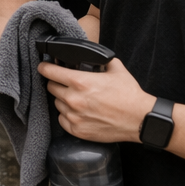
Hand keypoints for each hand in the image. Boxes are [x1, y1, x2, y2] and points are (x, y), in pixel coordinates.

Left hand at [40, 58, 155, 143]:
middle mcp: (73, 99)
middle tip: (66, 84)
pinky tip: (79, 112)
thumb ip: (101, 60)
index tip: (44, 67)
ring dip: (63, 100)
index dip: (45, 68)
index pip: (49, 72)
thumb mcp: (116, 69)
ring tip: (78, 99)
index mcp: (80, 82)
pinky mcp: (78, 131)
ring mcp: (74, 116)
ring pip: (57, 104)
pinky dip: (67, 115)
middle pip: (51, 88)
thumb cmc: (129, 95)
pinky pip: (63, 120)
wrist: (140, 119)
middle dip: (56, 83)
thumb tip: (93, 55)